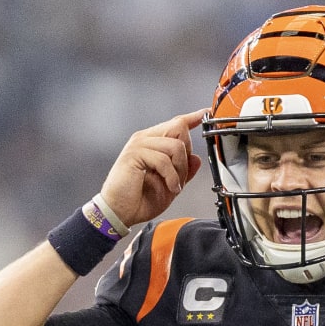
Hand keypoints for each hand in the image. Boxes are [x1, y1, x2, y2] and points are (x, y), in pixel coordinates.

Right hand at [99, 108, 206, 225]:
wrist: (120, 212)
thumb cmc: (140, 200)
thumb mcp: (171, 185)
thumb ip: (184, 171)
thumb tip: (196, 159)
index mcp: (153, 142)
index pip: (175, 123)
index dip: (192, 118)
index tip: (205, 113)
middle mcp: (145, 139)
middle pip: (179, 128)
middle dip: (187, 154)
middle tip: (181, 176)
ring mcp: (139, 144)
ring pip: (175, 146)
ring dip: (180, 169)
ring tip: (174, 184)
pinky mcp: (134, 154)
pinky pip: (164, 159)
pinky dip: (171, 176)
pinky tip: (171, 187)